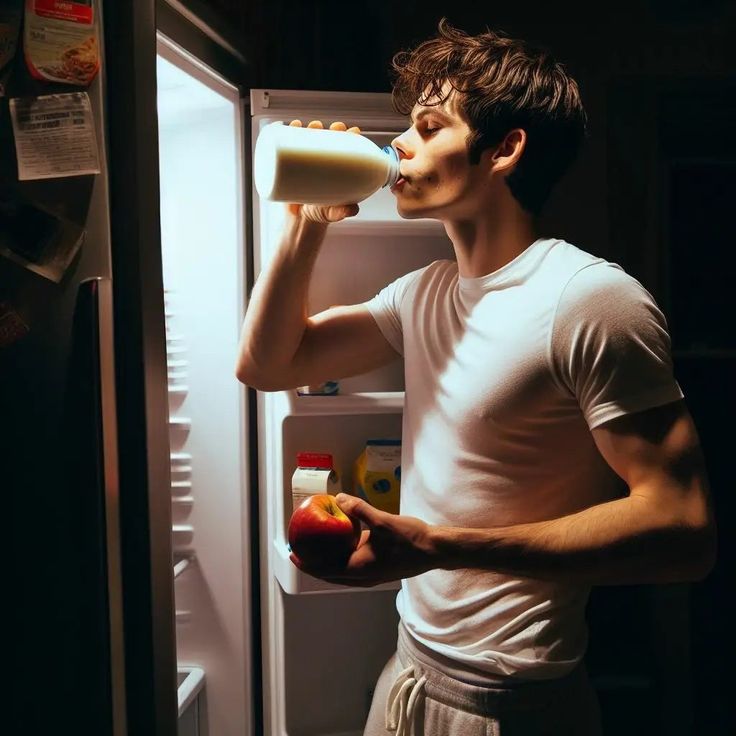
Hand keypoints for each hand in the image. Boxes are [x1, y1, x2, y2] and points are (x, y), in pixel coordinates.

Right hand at [286, 120, 361, 223]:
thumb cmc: (320, 215)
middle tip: (335, 129)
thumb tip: (353, 209)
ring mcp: (306, 162)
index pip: (348, 148)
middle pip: (331, 139)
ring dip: (313, 126)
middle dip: (334, 129)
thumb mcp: (332, 213)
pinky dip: (290, 132)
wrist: (298, 221)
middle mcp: (323, 162)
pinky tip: (293, 125)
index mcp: (338, 169)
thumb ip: (342, 212)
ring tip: (314, 127)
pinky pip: (290, 145)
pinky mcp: (289, 164)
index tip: (354, 132)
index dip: (352, 137)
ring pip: (311, 138)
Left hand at [289, 493, 437, 586]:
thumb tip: (339, 498)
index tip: (293, 554)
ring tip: (317, 546)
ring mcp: (371, 574)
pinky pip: (353, 565)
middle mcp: (362, 576)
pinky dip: (342, 556)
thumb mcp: (382, 521)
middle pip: (329, 573)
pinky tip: (342, 541)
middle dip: (313, 564)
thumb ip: (359, 510)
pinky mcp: (378, 568)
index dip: (306, 564)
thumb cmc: (410, 538)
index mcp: (359, 569)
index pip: (324, 570)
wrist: (434, 550)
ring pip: (341, 571)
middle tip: (300, 549)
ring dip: (327, 561)